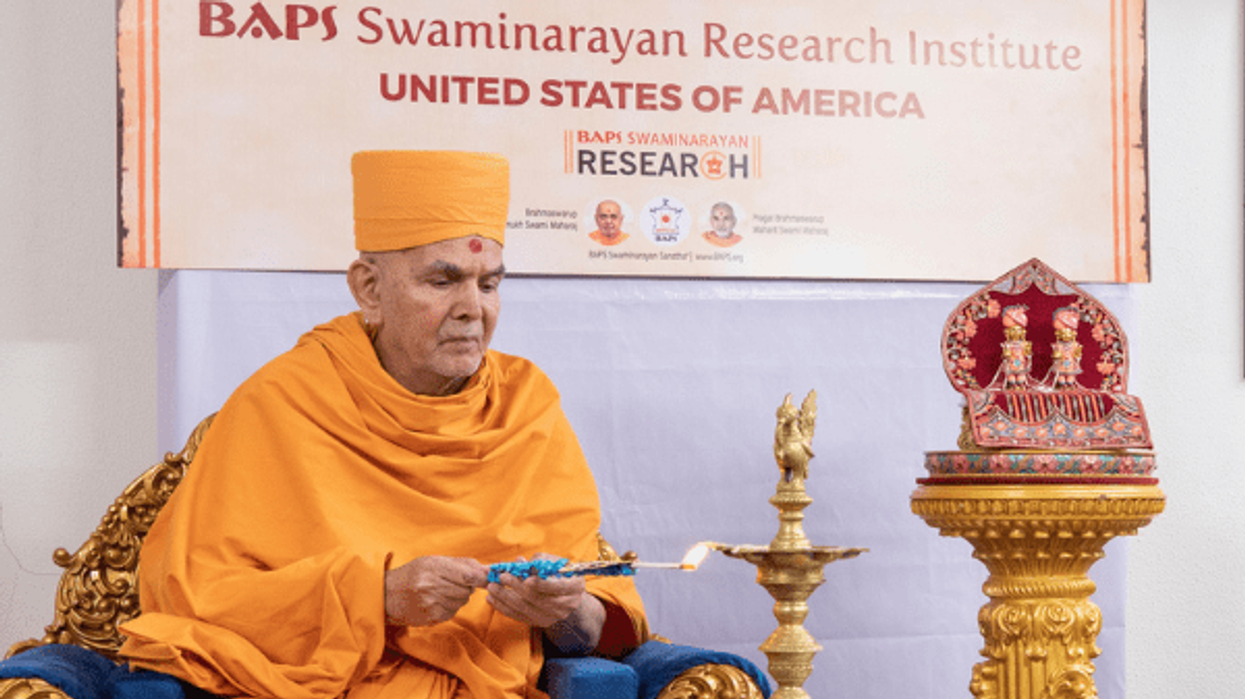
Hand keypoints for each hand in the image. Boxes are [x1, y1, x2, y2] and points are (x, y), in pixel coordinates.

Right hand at [385, 556, 487, 626]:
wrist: (388, 595)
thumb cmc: (413, 574)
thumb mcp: (434, 561)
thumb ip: (462, 564)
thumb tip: (489, 570)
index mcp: (433, 567)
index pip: (469, 575)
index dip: (481, 577)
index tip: (486, 578)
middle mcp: (431, 586)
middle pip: (467, 590)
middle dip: (466, 586)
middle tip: (452, 582)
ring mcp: (431, 604)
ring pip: (462, 602)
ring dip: (457, 597)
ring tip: (440, 592)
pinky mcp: (431, 618)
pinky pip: (453, 612)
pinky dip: (449, 607)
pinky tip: (436, 602)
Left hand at [486, 555, 605, 654]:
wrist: (564, 591)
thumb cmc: (557, 571)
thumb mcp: (553, 562)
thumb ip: (537, 561)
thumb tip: (518, 561)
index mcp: (574, 586)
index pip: (556, 587)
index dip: (540, 583)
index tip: (524, 577)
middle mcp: (567, 605)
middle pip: (538, 599)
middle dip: (517, 588)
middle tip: (501, 577)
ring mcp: (553, 617)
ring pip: (526, 609)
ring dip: (506, 598)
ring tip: (491, 588)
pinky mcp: (540, 623)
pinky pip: (519, 617)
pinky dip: (504, 608)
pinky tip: (492, 599)